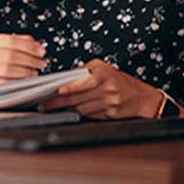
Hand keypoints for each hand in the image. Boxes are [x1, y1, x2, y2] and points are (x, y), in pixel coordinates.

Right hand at [0, 33, 47, 86]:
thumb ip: (17, 43)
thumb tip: (36, 45)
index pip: (10, 40)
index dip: (28, 46)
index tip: (40, 51)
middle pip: (9, 55)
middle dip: (30, 60)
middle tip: (41, 63)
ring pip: (6, 70)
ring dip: (25, 72)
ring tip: (34, 73)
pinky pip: (2, 84)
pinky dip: (16, 83)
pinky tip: (24, 82)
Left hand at [37, 58, 160, 118]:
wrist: (140, 97)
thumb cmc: (117, 80)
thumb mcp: (103, 69)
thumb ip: (84, 72)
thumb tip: (64, 79)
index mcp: (103, 73)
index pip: (84, 81)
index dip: (70, 87)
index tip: (56, 90)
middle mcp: (107, 87)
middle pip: (78, 96)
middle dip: (58, 101)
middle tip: (43, 104)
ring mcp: (109, 102)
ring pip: (81, 107)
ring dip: (65, 109)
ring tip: (50, 108)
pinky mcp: (110, 114)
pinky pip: (89, 114)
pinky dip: (77, 113)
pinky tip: (68, 111)